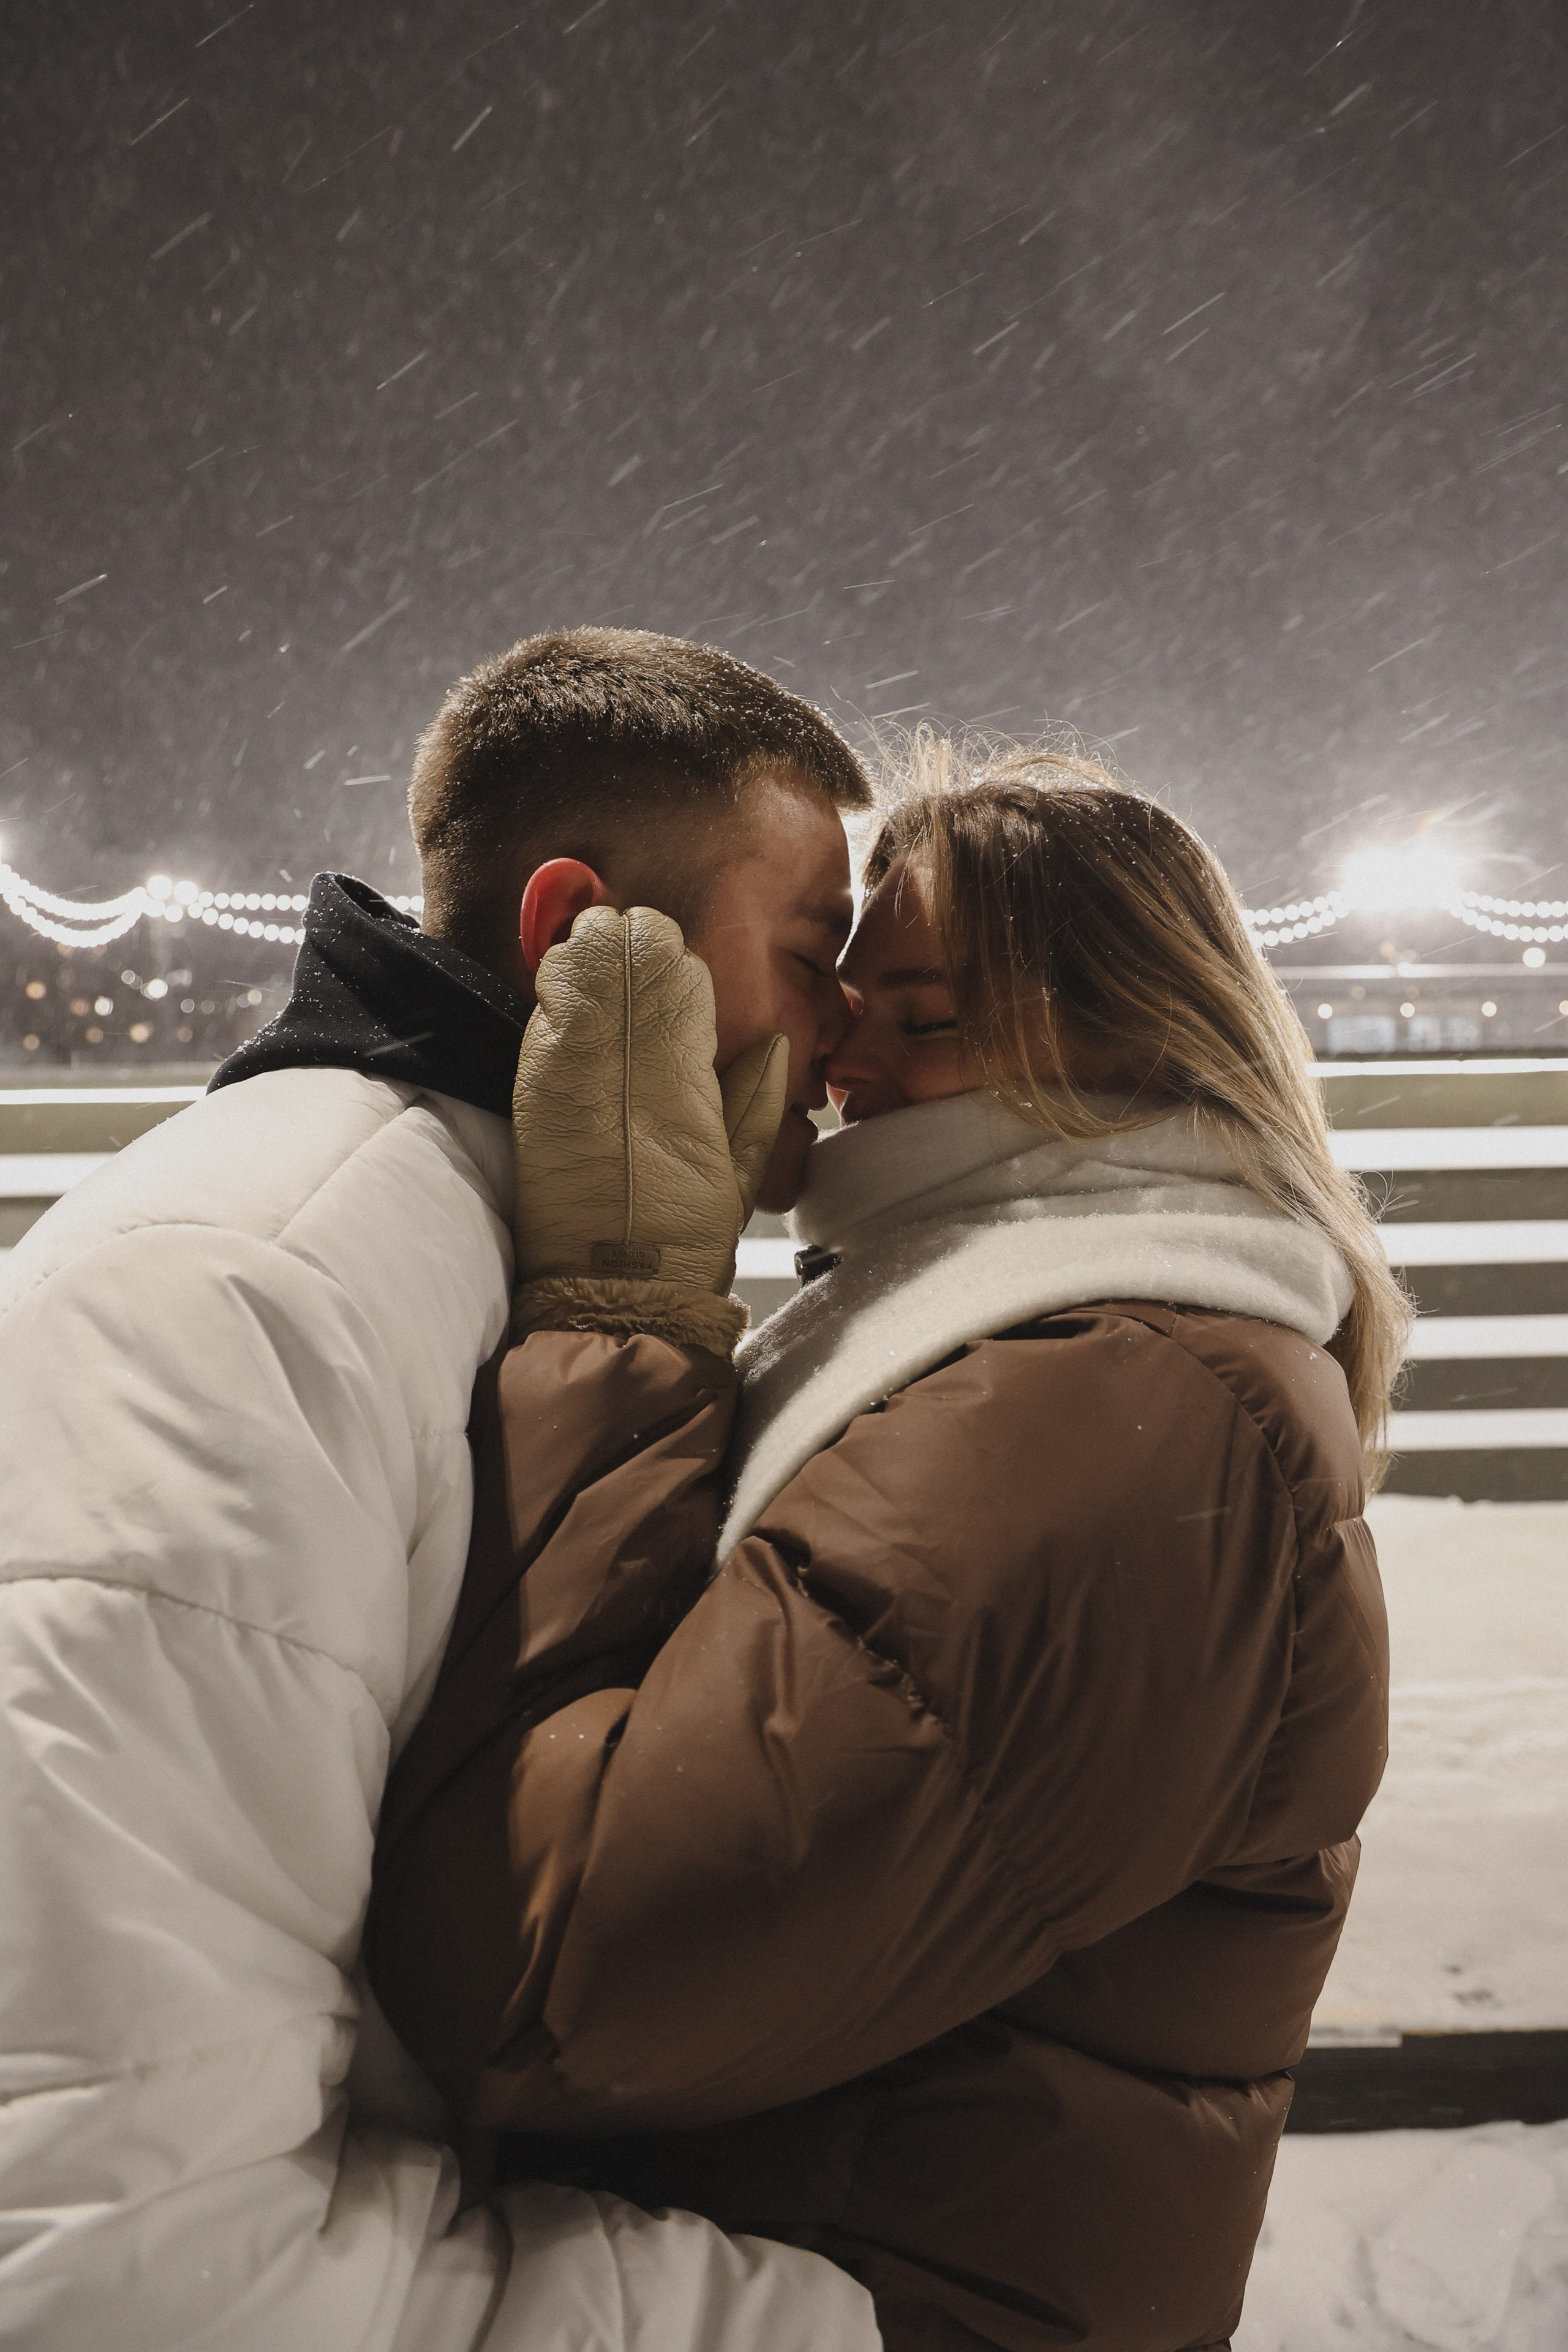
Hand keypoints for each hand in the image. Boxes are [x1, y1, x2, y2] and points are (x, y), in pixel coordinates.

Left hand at [512, 906, 787, 1335]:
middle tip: (629, 925)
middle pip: (625, 974)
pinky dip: (555, 991)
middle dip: (627, 943)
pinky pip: (544, 1021)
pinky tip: (560, 973)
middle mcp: (628, 1075)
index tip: (671, 946)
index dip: (673, 958)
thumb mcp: (740, 1174)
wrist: (609, 1295)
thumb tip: (771, 1047)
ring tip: (595, 934)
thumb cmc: (678, 1245)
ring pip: (579, 985)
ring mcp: (573, 1082)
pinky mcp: (533, 1097)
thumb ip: (756, 1103)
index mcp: (686, 1088)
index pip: (679, 989)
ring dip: (587, 955)